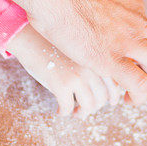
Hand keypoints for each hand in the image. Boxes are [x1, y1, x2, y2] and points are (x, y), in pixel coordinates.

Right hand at [7, 24, 123, 116]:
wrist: (30, 32)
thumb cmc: (55, 38)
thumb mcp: (84, 45)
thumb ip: (96, 59)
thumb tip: (104, 87)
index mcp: (103, 55)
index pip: (116, 84)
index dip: (112, 97)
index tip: (107, 102)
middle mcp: (95, 66)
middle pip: (103, 98)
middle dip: (95, 107)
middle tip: (86, 108)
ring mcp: (79, 76)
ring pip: (89, 106)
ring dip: (82, 113)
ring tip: (75, 112)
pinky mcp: (62, 84)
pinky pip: (68, 107)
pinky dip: (65, 112)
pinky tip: (60, 110)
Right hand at [10, 0, 146, 103]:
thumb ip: (100, 1)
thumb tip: (91, 5)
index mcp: (133, 5)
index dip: (143, 51)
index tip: (128, 60)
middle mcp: (138, 22)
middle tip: (142, 80)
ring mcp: (127, 41)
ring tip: (134, 95)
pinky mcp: (111, 59)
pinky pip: (139, 84)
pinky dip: (138, 97)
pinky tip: (124, 99)